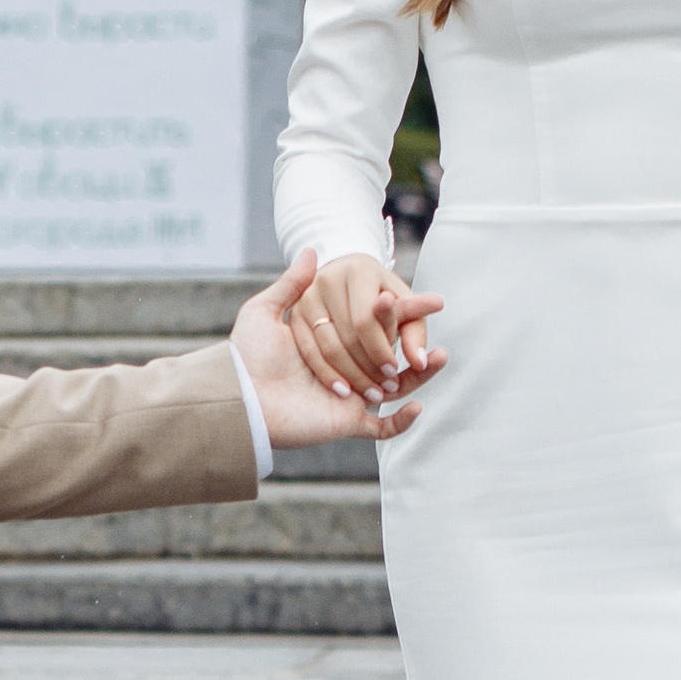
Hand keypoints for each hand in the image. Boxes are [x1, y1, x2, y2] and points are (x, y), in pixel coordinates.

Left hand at [233, 253, 440, 451]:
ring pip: (395, 388)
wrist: (238, 397)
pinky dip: (401, 422)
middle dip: (415, 335)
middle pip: (390, 354)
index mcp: (332, 343)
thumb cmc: (247, 355)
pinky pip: (381, 428)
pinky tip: (417, 406)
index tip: (426, 296)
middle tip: (435, 310)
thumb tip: (313, 250)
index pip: (374, 324)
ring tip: (442, 355)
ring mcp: (349, 397)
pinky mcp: (346, 422)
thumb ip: (292, 283)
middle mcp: (344, 369)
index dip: (400, 311)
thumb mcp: (264, 311)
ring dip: (422, 375)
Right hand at [282, 248, 443, 406]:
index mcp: (359, 270)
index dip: (381, 349)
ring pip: (328, 346)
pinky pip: (310, 351)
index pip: (367, 319)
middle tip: (385, 388)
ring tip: (371, 392)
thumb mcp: (404, 307)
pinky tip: (345, 389)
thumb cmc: (382, 295)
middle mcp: (328, 279)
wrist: (346, 279)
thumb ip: (415, 333)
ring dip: (351, 375)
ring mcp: (307, 298)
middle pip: (348, 335)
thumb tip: (422, 361)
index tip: (395, 372)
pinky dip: (328, 374)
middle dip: (368, 366)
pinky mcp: (294, 315)